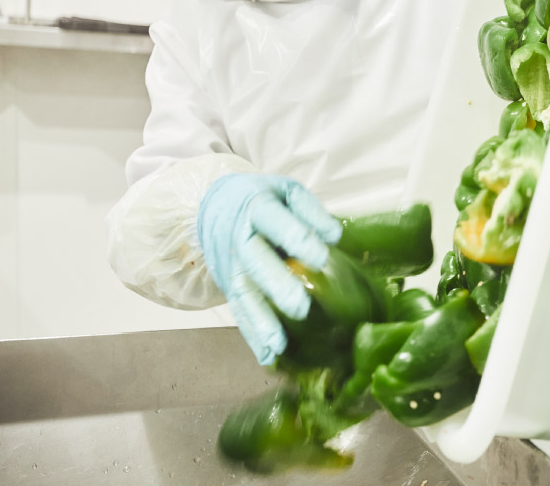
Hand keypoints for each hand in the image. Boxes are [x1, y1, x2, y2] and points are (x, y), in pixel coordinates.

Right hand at [197, 174, 341, 364]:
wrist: (215, 204)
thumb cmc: (262, 198)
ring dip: (261, 322)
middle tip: (301, 308)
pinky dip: (252, 336)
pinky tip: (268, 356)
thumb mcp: (285, 191)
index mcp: (256, 207)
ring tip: (279, 344)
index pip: (275, 221)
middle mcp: (239, 239)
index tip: (322, 258)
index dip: (298, 238)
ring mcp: (230, 266)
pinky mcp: (228, 287)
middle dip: (277, 286)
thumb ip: (309, 211)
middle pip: (255, 262)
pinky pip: (239, 312)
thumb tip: (334, 236)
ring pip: (243, 294)